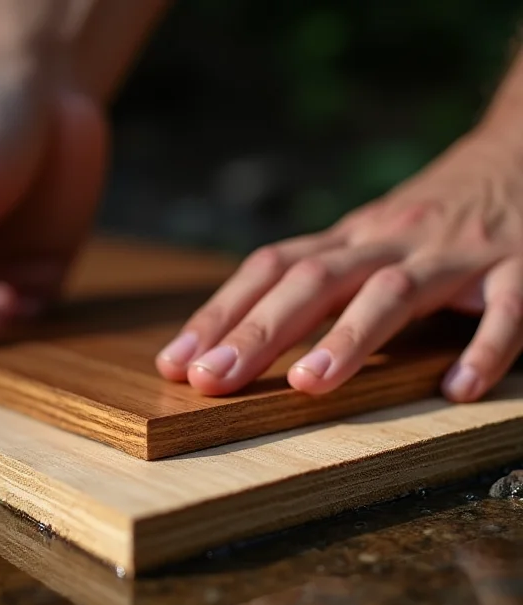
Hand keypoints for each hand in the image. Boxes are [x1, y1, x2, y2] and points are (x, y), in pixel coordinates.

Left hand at [156, 130, 522, 402]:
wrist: (516, 156)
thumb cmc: (423, 219)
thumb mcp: (361, 242)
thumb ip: (311, 283)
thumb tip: (230, 338)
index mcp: (346, 240)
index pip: (268, 271)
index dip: (219, 314)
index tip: (174, 362)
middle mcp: (386, 242)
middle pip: (313, 281)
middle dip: (258, 332)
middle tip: (210, 381)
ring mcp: (451, 255)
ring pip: (393, 292)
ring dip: (350, 338)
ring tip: (308, 386)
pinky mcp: (519, 267)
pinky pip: (507, 310)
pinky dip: (485, 348)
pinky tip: (457, 390)